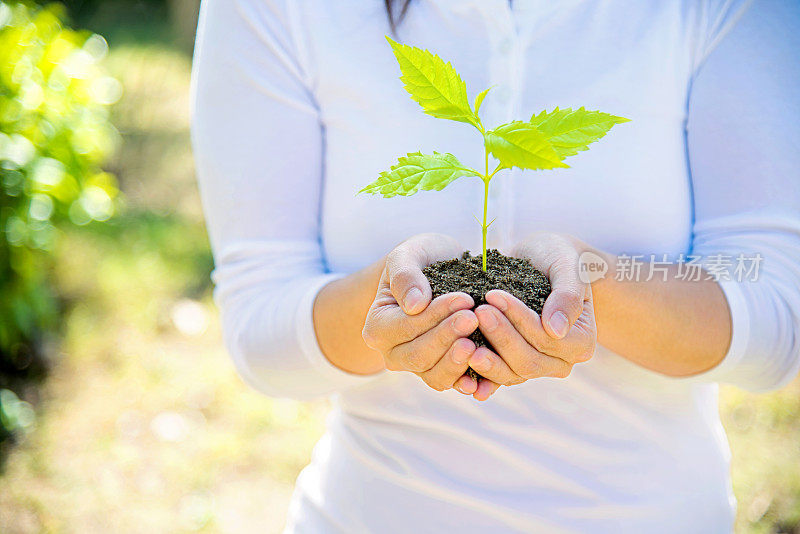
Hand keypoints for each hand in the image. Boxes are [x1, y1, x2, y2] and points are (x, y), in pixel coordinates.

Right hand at [362, 233, 486, 394]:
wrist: (439, 272)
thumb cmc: (421, 260)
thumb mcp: (409, 255)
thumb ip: (405, 275)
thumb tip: (415, 305)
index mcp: (378, 327)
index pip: (406, 327)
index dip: (435, 316)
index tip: (464, 299)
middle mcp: (393, 353)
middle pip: (419, 355)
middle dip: (448, 337)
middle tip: (474, 318)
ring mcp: (418, 367)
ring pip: (435, 376)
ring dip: (458, 361)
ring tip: (478, 343)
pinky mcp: (441, 372)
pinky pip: (452, 383)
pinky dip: (468, 381)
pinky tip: (484, 374)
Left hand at [468, 232, 596, 395]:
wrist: (541, 261)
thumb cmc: (558, 257)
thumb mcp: (568, 265)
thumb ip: (567, 295)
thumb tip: (555, 330)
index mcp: (581, 342)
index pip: (547, 339)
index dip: (520, 320)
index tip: (493, 295)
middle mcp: (561, 362)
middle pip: (528, 361)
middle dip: (500, 337)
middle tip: (476, 313)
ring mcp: (536, 367)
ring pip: (510, 374)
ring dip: (486, 359)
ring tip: (462, 340)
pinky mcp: (512, 365)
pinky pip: (495, 378)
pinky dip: (477, 378)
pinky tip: (458, 377)